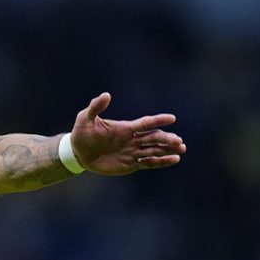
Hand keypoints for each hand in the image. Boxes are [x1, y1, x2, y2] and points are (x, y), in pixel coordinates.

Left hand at [71, 92, 185, 174]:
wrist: (77, 153)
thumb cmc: (82, 133)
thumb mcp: (85, 119)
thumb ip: (96, 107)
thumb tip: (106, 95)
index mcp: (125, 128)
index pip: (145, 123)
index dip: (158, 120)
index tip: (172, 118)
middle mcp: (132, 139)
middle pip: (154, 138)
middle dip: (167, 139)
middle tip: (179, 141)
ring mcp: (133, 152)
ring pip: (155, 150)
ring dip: (168, 149)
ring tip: (181, 149)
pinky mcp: (131, 164)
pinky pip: (149, 163)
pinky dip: (161, 161)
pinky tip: (174, 160)